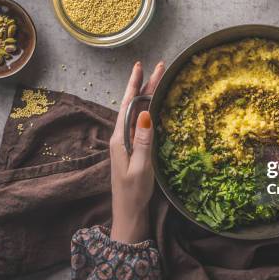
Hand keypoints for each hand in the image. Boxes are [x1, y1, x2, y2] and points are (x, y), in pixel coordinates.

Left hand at [109, 61, 164, 243]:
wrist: (128, 213)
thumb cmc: (134, 193)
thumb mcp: (140, 167)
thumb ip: (143, 141)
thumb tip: (146, 114)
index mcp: (120, 138)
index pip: (129, 105)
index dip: (136, 85)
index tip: (142, 66)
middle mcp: (121, 137)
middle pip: (134, 105)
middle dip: (145, 85)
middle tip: (158, 66)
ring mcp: (126, 143)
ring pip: (137, 112)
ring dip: (147, 95)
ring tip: (157, 80)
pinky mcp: (132, 149)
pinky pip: (140, 123)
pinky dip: (148, 110)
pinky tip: (154, 106)